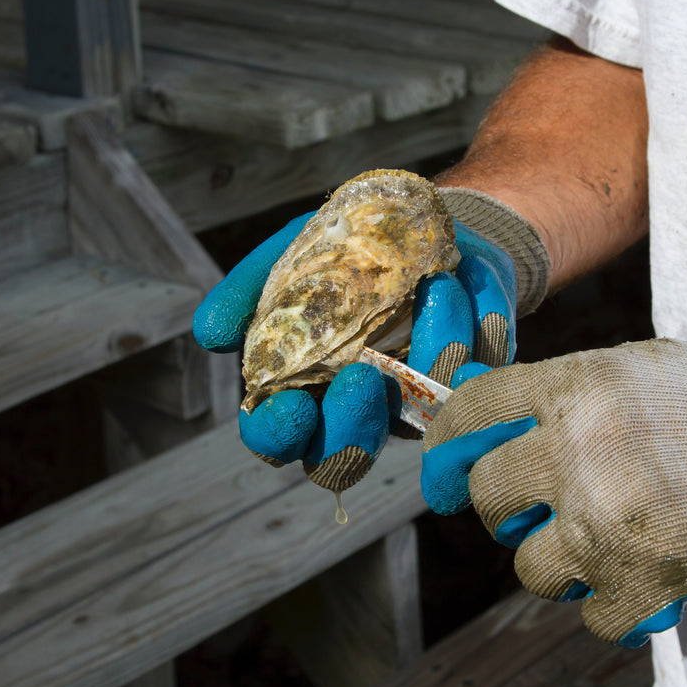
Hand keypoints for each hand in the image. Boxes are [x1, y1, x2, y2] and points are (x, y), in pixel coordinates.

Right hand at [192, 209, 518, 491]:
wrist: (426, 228)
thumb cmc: (343, 252)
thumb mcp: (288, 256)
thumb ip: (248, 292)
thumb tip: (209, 335)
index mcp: (303, 390)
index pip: (278, 438)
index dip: (278, 436)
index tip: (288, 409)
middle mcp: (357, 411)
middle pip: (345, 458)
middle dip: (350, 427)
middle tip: (361, 376)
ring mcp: (415, 404)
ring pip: (419, 424)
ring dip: (426, 364)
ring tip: (435, 291)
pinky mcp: (470, 383)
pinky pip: (476, 383)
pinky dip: (474, 339)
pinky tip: (462, 295)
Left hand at [422, 339, 686, 645]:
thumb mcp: (643, 370)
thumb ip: (564, 389)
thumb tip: (482, 406)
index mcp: (580, 388)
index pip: (472, 412)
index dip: (446, 446)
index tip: (447, 473)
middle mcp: (581, 451)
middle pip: (489, 497)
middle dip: (504, 510)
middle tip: (538, 510)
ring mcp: (607, 522)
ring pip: (529, 566)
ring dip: (560, 560)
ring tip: (608, 540)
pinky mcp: (641, 582)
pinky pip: (585, 611)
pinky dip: (611, 600)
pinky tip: (646, 571)